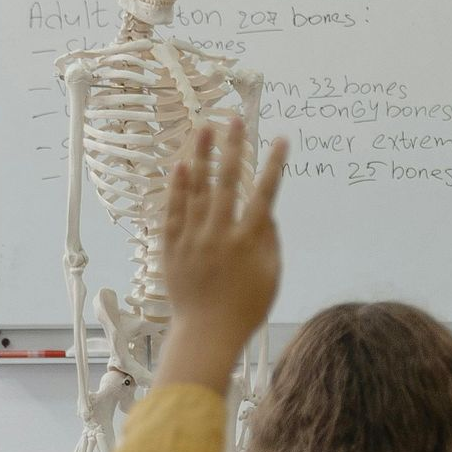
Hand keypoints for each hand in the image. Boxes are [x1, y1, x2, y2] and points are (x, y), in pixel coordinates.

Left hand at [156, 119, 287, 391]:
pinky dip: (177, 186)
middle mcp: (221, 234)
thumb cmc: (246, 308)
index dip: (273, 165)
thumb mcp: (271, 276)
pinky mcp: (173, 246)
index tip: (279, 139)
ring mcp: (194, 238)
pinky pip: (174, 210)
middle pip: (228, 181)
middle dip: (233, 147)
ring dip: (202, 155)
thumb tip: (267, 212)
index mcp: (249, 241)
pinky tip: (181, 163)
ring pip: (197, 188)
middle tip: (235, 119)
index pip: (265, 194)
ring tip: (204, 127)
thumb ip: (270, 241)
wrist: (207, 333)